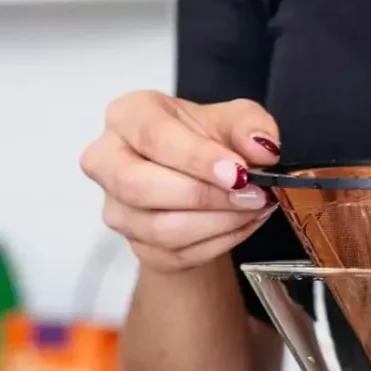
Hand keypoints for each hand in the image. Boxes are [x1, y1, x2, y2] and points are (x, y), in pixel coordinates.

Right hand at [80, 90, 280, 271]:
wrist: (192, 180)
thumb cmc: (201, 141)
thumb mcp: (230, 119)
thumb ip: (250, 126)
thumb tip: (262, 149)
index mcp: (127, 116)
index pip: (154, 138)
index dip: (197, 158)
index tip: (238, 172)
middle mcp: (107, 162)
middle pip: (140, 187)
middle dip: (204, 196)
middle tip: (252, 194)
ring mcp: (117, 210)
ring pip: (160, 229)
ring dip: (217, 223)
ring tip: (254, 208)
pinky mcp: (137, 246)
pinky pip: (177, 254)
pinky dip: (220, 242)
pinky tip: (243, 224)